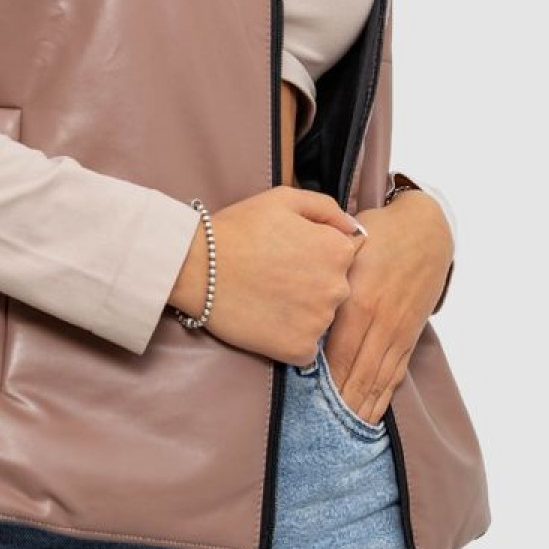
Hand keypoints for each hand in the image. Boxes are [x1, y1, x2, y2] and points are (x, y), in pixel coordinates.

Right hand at [167, 186, 369, 366]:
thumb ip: (326, 208)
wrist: (196, 268)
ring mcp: (320, 321)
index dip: (317, 255)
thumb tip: (353, 227)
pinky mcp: (299, 349)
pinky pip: (306, 347)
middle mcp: (338, 287)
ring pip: (322, 319)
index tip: (291, 256)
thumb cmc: (238, 229)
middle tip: (276, 277)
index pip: (345, 257)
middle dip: (313, 284)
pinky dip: (290, 339)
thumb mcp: (283, 199)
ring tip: (269, 298)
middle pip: (337, 289)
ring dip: (303, 312)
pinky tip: (267, 321)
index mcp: (338, 250)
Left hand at [321, 189, 454, 424]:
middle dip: (338, 404)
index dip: (321, 381)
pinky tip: (371, 414)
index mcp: (358, 301)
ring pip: (377, 378)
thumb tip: (299, 300)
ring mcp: (397, 331)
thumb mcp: (346, 244)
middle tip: (317, 434)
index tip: (301, 404)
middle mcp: (379, 322)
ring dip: (360, 406)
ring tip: (342, 433)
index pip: (336, 352)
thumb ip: (325, 272)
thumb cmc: (378, 232)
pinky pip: (396, 372)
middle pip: (356, 373)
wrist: (427, 229)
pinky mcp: (410, 334)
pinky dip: (382, 396)